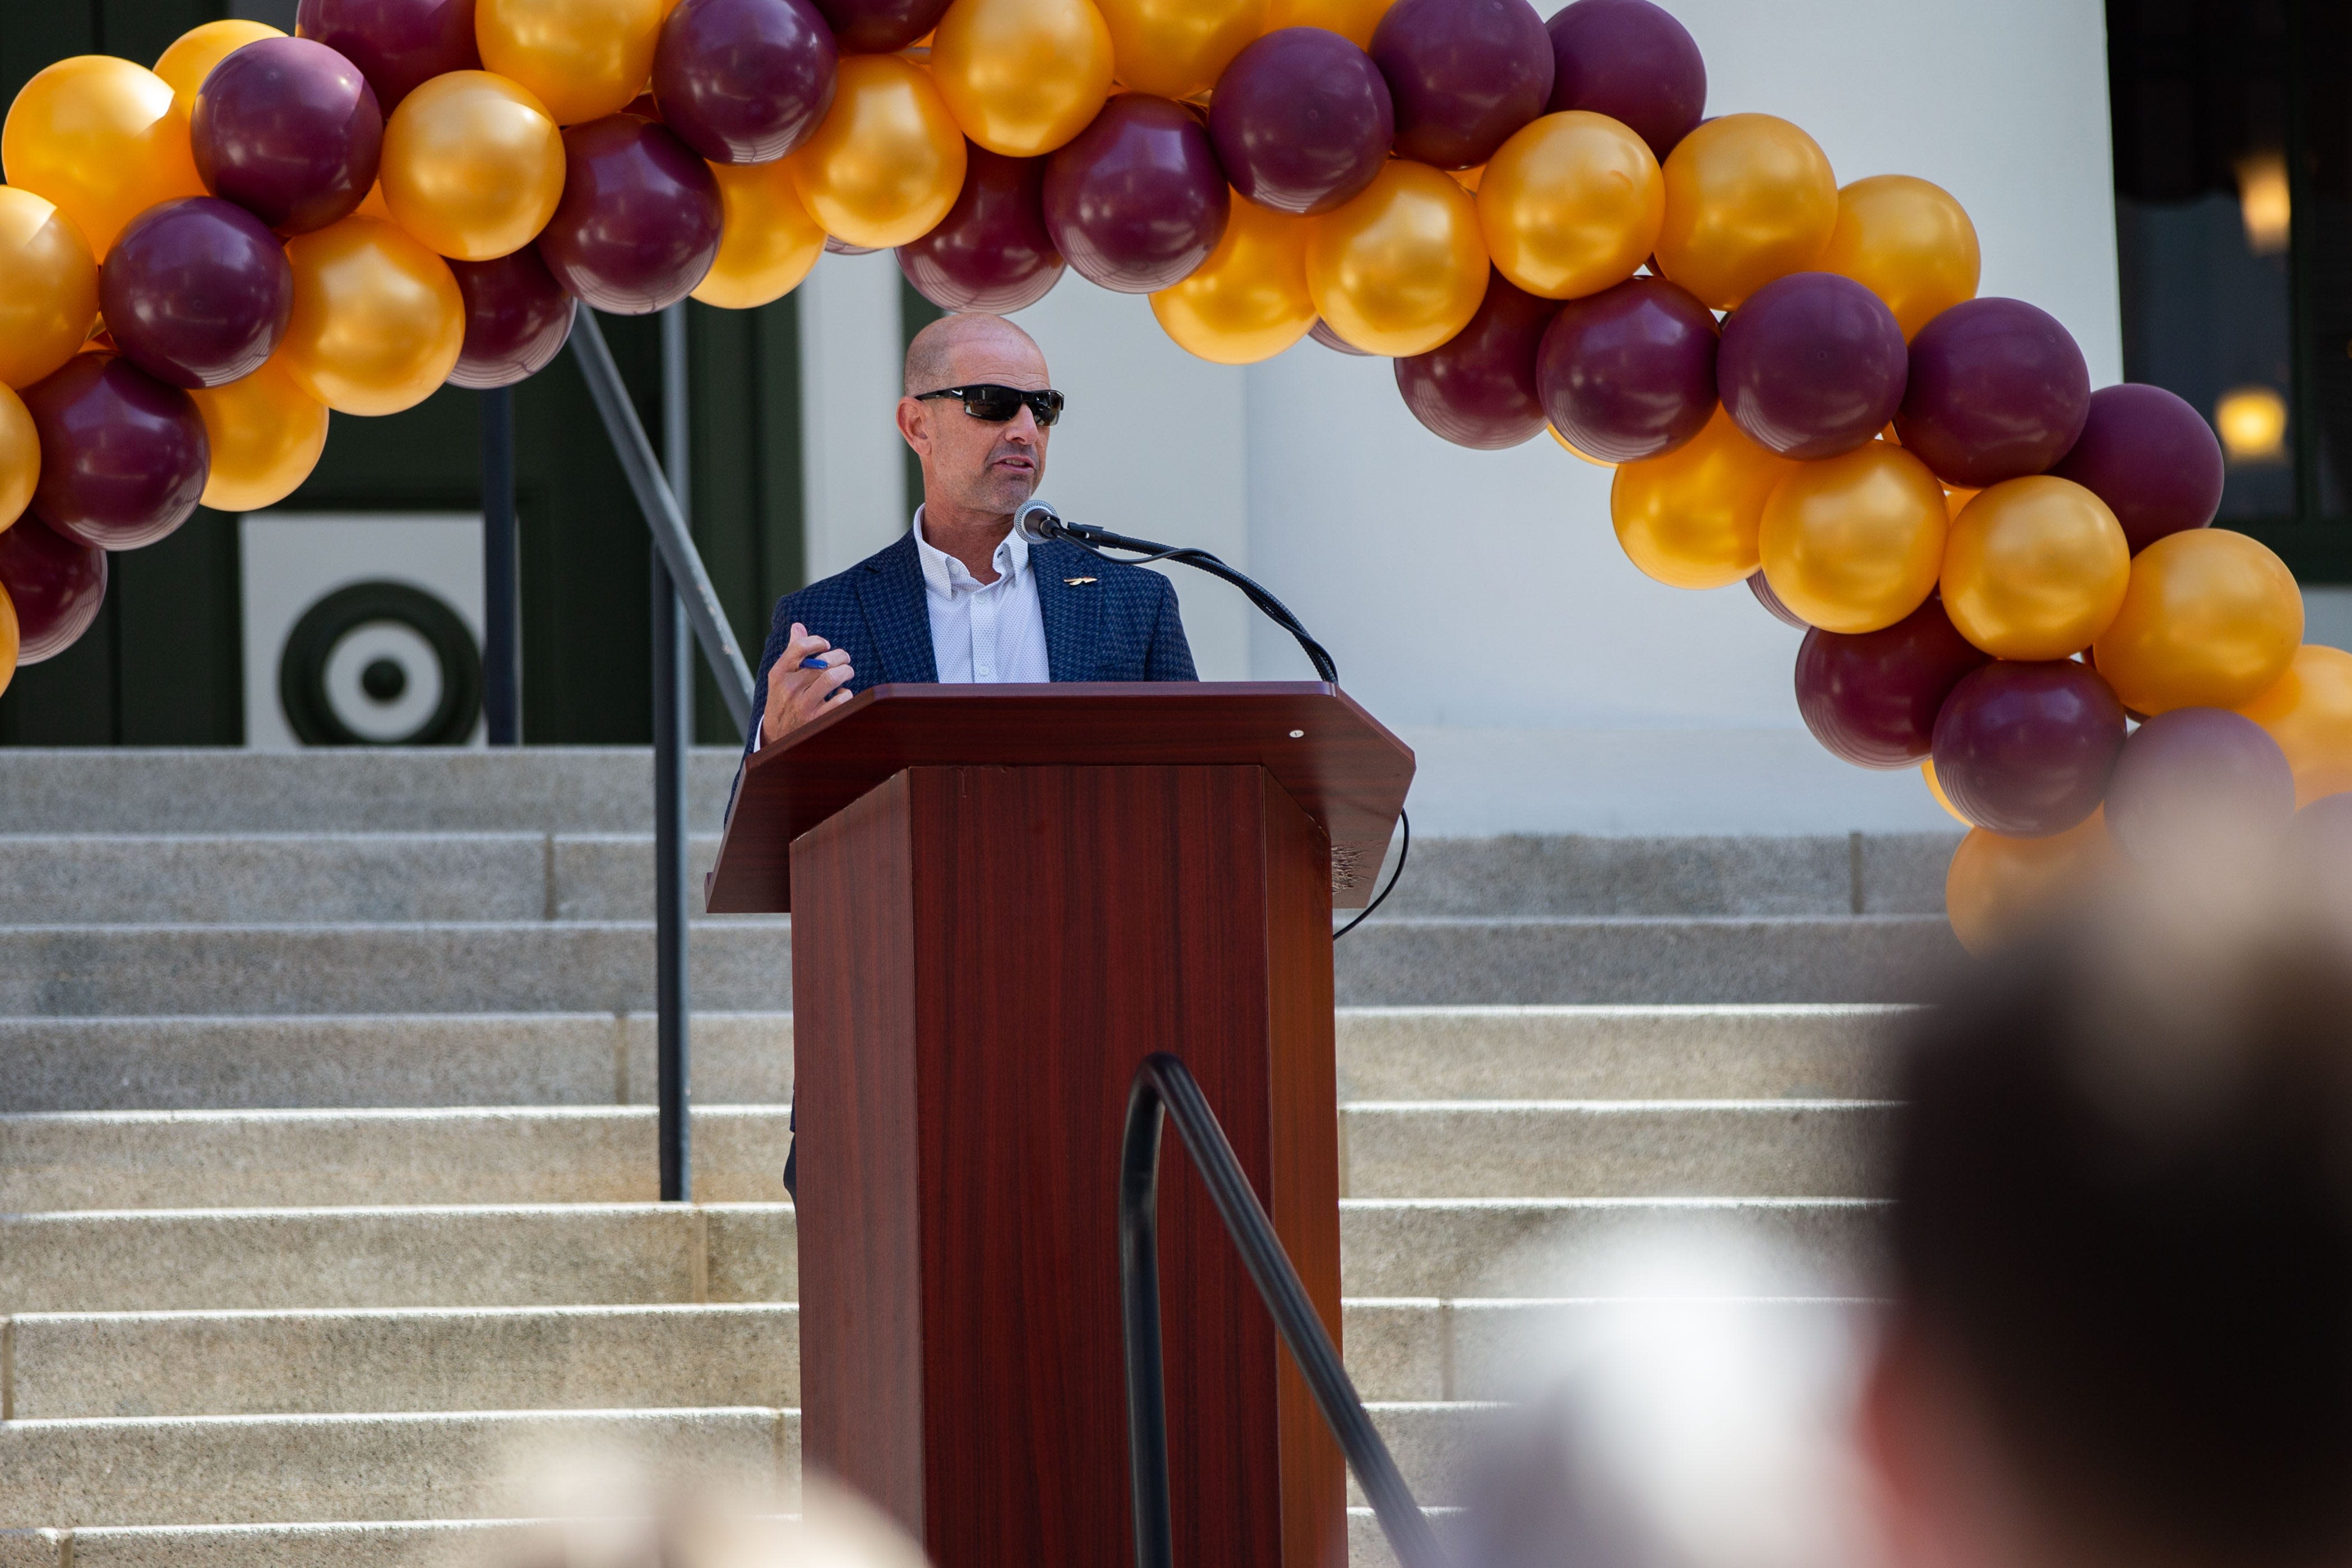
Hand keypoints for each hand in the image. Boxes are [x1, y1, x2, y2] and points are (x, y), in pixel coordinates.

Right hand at [758, 623, 853, 748]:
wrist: (778, 737)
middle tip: (845, 659)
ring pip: (832, 677)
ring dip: (846, 671)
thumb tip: (798, 626)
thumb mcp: (780, 677)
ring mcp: (804, 705)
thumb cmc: (783, 700)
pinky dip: (846, 693)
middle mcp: (789, 689)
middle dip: (840, 657)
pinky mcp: (818, 720)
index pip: (799, 647)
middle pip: (822, 662)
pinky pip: (841, 699)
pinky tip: (842, 693)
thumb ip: (791, 652)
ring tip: (847, 672)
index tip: (825, 645)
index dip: (817, 641)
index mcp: (778, 674)